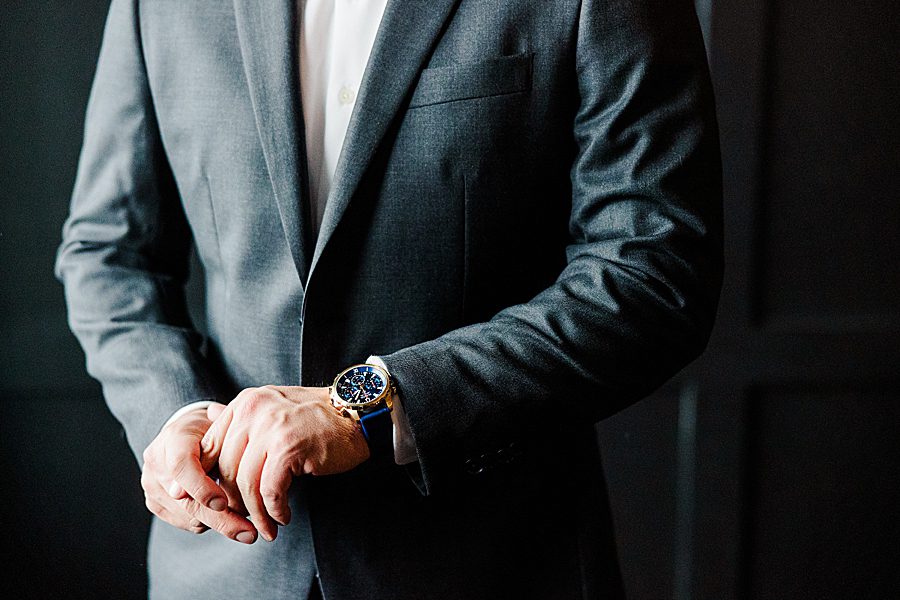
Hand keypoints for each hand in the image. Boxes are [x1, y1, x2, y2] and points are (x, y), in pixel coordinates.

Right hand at [141, 407, 257, 543]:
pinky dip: (210, 522)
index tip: (223, 503)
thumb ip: (227, 427)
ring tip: (248, 525)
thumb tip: (228, 429)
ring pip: (188, 516)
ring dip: (221, 524)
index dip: (201, 487)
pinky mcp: (155, 504)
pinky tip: (228, 515)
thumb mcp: (222, 422)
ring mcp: (152, 486)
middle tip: (250, 533)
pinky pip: (186, 522)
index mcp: (172, 438)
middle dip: (221, 519)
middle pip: (186, 500)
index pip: (180, 466)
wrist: (186, 435)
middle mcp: (156, 464)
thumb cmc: (211, 427)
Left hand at [200, 386, 369, 541]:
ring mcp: (270, 427)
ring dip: (255, 513)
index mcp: (245, 402)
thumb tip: (209, 431)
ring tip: (265, 527)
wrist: (358, 414)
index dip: (208, 480)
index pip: (210, 446)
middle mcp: (252, 410)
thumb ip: (242, 423)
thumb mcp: (274, 410)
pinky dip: (275, 510)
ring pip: (246, 483)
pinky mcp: (289, 447)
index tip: (213, 504)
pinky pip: (270, 490)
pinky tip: (283, 517)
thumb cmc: (318, 418)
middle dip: (233, 502)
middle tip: (242, 520)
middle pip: (226, 469)